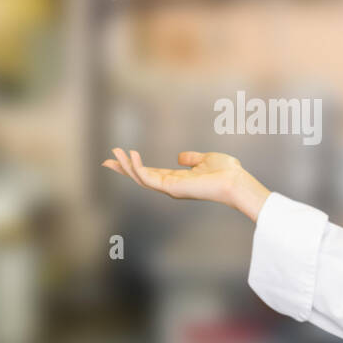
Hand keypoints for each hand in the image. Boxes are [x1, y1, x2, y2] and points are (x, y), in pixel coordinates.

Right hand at [101, 148, 271, 220]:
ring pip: (141, 178)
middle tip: (106, 160)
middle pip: (141, 178)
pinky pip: (148, 178)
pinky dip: (137, 167)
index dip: (135, 166)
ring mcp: (170, 189)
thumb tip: (180, 157)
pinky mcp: (171, 188)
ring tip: (114, 153)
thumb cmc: (226, 173)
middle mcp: (171, 186)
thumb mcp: (205, 159)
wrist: (236, 182)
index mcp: (177, 180)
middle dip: (124, 169)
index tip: (122, 156)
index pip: (151, 173)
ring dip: (126, 166)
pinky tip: (130, 155)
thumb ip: (191, 159)